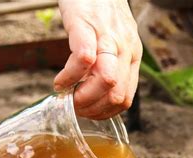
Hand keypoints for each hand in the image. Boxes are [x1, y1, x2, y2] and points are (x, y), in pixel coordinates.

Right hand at [55, 0, 141, 118]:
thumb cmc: (100, 9)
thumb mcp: (115, 40)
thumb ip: (112, 65)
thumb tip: (98, 94)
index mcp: (132, 55)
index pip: (125, 98)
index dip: (104, 112)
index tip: (86, 112)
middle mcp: (125, 48)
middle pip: (116, 94)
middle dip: (92, 108)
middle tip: (73, 106)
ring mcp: (107, 36)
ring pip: (106, 81)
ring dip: (82, 97)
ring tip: (66, 95)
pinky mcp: (85, 25)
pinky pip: (84, 59)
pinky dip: (69, 77)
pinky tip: (60, 81)